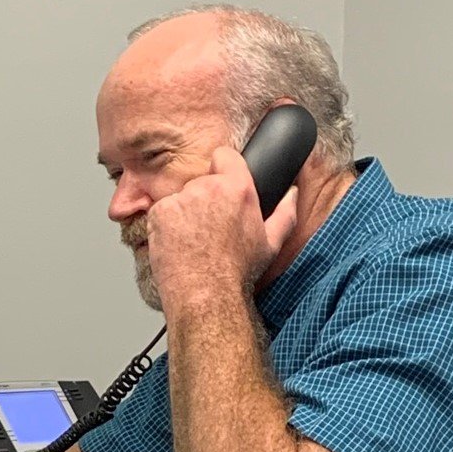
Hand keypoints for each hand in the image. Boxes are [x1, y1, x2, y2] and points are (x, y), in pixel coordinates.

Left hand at [146, 146, 297, 311]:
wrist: (207, 296)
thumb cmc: (237, 274)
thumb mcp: (271, 244)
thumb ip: (285, 212)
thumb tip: (292, 194)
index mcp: (238, 189)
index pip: (224, 155)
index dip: (222, 168)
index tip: (220, 184)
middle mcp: (208, 188)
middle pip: (201, 183)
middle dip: (203, 202)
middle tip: (207, 231)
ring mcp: (181, 199)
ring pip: (180, 199)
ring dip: (183, 215)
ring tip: (192, 243)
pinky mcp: (160, 213)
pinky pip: (161, 213)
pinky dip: (165, 227)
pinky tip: (177, 246)